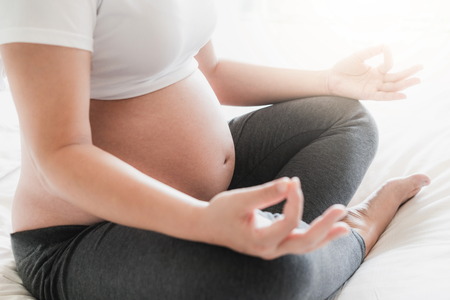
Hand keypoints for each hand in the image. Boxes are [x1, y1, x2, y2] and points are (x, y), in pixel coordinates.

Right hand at [202, 177, 349, 259]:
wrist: (206, 226)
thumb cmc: (221, 211)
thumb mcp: (240, 199)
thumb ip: (265, 193)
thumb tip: (290, 183)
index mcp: (259, 240)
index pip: (289, 222)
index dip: (296, 200)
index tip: (294, 182)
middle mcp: (269, 250)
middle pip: (305, 242)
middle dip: (325, 226)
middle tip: (342, 210)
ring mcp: (272, 251)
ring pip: (305, 247)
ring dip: (325, 236)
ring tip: (345, 227)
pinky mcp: (273, 245)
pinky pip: (299, 244)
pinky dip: (315, 237)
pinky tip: (328, 230)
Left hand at [326, 45, 421, 100]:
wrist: (331, 79)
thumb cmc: (343, 68)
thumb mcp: (359, 56)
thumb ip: (372, 51)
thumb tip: (386, 46)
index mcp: (375, 72)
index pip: (388, 66)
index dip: (389, 56)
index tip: (385, 49)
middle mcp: (376, 81)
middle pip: (396, 78)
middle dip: (408, 74)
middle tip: (421, 68)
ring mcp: (373, 88)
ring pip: (392, 87)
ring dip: (404, 85)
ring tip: (417, 80)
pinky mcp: (367, 94)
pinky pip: (382, 96)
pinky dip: (392, 96)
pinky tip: (403, 95)